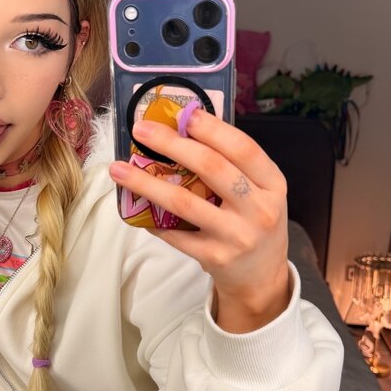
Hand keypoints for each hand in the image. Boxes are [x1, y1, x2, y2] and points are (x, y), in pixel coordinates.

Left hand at [109, 109, 290, 332]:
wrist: (262, 277)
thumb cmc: (255, 223)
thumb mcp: (261, 191)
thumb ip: (234, 165)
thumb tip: (184, 128)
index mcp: (272, 184)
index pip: (243, 149)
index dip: (213, 129)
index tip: (184, 113)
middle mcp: (258, 209)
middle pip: (211, 168)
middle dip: (172, 144)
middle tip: (141, 129)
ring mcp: (236, 236)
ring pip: (184, 202)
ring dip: (146, 183)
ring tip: (118, 168)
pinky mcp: (214, 257)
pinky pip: (175, 233)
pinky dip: (151, 219)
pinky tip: (134, 208)